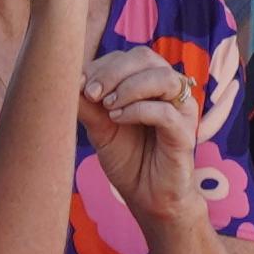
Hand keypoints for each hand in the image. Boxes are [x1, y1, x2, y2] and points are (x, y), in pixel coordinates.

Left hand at [79, 44, 205, 218]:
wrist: (147, 197)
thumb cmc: (127, 159)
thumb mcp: (100, 129)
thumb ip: (88, 106)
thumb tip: (67, 81)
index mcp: (150, 83)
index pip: (128, 56)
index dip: (102, 65)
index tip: (80, 85)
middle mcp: (169, 91)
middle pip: (146, 57)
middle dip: (113, 72)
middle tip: (92, 93)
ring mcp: (182, 110)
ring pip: (163, 78)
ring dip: (129, 87)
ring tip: (107, 106)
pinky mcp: (186, 133)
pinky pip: (166, 111)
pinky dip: (138, 110)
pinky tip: (118, 119)